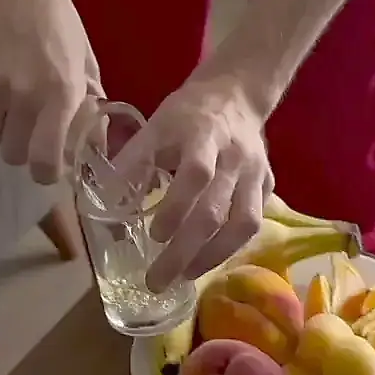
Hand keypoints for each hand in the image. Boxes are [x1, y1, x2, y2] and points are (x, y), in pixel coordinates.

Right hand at [0, 0, 100, 184]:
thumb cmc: (54, 15)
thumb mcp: (83, 55)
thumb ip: (89, 100)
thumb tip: (97, 140)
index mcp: (62, 93)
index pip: (46, 161)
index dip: (47, 172)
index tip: (50, 164)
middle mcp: (26, 98)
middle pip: (16, 155)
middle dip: (25, 151)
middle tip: (32, 132)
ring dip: (5, 131)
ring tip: (13, 106)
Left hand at [115, 73, 272, 292]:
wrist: (235, 92)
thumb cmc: (187, 113)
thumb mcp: (155, 126)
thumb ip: (133, 161)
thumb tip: (106, 201)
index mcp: (204, 136)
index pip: (196, 175)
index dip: (176, 208)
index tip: (153, 235)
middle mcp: (235, 158)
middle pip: (216, 211)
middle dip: (185, 251)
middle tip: (157, 281)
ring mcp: (256, 174)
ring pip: (244, 224)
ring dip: (213, 256)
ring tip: (185, 277)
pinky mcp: (268, 185)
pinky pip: (254, 223)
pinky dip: (231, 246)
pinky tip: (208, 259)